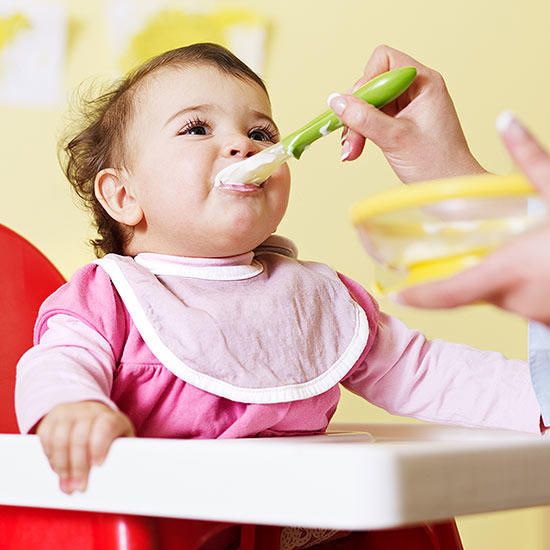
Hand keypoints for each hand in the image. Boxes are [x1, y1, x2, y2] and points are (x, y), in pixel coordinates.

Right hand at [36, 401, 134, 493]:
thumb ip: (119, 456)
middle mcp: (89, 411)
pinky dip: (50, 455)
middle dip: (78, 466)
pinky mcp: (51, 418)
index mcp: (110, 416)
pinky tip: (56, 467)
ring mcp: (69, 413)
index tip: (98, 465)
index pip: (105, 426)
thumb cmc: (108, 434)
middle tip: (79, 487)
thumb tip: (117, 483)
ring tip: (66, 483)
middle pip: (80, 436)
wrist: (91, 413)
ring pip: (60, 438)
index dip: (100, 446)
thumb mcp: (120, 440)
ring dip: (62, 465)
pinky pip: (46, 437)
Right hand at [328, 44, 485, 182]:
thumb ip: (364, 118)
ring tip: (351, 151)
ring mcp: (409, 107)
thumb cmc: (435, 164)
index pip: (384, 61)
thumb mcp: (394, 138)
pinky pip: (373, 119)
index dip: (366, 82)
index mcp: (424, 82)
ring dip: (356, 126)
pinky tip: (355, 150)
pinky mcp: (401, 123)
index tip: (357, 109)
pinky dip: (362, 133)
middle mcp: (416, 90)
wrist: (451, 189)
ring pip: (369, 104)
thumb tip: (336, 100)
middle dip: (356, 112)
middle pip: (372, 85)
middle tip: (350, 140)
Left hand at [397, 113, 549, 324]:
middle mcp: (515, 299)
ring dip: (494, 274)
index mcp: (508, 269)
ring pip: (495, 294)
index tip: (397, 296)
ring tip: (516, 250)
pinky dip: (516, 284)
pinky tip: (535, 263)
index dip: (419, 297)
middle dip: (464, 270)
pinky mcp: (546, 318)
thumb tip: (506, 121)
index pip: (448, 293)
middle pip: (470, 288)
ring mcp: (532, 313)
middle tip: (475, 247)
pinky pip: (517, 300)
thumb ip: (532, 159)